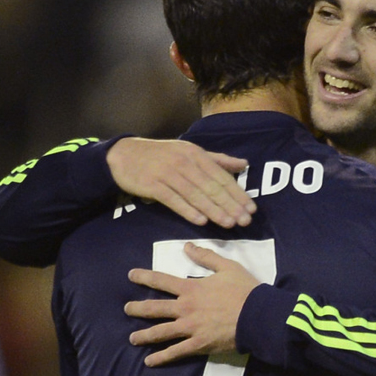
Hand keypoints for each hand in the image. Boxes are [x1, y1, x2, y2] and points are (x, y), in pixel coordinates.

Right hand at [106, 137, 256, 227]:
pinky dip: (188, 210)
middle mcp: (184, 162)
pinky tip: (201, 221)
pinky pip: (173, 200)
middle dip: (230, 205)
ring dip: (213, 210)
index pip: (221, 176)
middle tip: (245, 220)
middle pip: (211, 187)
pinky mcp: (152, 184)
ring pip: (195, 194)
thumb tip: (244, 164)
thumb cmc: (160, 155)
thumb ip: (218, 159)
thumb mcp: (189, 151)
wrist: (123, 154)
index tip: (251, 208)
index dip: (237, 193)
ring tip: (229, 224)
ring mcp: (168, 173)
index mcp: (196, 154)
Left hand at [125, 243, 260, 364]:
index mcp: (191, 288)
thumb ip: (206, 257)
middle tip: (126, 309)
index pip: (162, 281)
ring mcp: (190, 328)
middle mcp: (185, 308)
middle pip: (154, 308)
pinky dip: (161, 357)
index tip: (131, 275)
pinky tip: (149, 362)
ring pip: (160, 332)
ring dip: (144, 335)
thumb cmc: (244, 290)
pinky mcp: (198, 344)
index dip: (144, 277)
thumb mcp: (227, 267)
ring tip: (132, 339)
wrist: (258, 315)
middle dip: (137, 309)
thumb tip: (187, 246)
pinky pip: (176, 352)